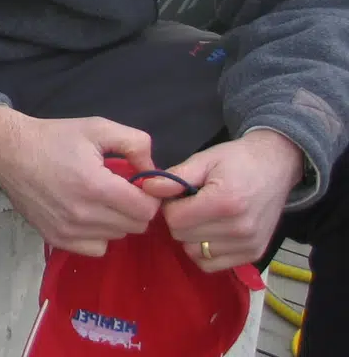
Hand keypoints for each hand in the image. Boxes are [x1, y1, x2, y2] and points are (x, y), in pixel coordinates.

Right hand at [0, 108, 160, 255]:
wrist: (8, 151)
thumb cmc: (54, 137)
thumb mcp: (97, 127)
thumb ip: (136, 143)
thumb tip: (154, 171)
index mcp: (96, 185)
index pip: (146, 209)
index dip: (148, 195)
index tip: (136, 183)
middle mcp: (83, 214)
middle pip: (135, 226)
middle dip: (133, 207)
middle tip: (117, 189)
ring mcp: (68, 231)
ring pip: (118, 237)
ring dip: (116, 220)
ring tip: (99, 198)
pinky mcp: (56, 239)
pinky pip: (97, 248)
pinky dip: (99, 234)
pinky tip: (87, 214)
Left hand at [151, 129, 302, 271]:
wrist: (276, 167)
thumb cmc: (237, 160)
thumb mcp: (204, 160)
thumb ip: (175, 177)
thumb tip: (147, 188)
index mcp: (225, 202)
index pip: (175, 219)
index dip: (169, 205)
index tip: (178, 194)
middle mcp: (239, 229)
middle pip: (183, 236)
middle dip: (179, 220)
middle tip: (190, 204)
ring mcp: (248, 245)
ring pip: (195, 253)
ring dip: (191, 237)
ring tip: (202, 217)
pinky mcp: (254, 255)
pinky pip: (212, 265)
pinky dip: (204, 252)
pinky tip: (210, 232)